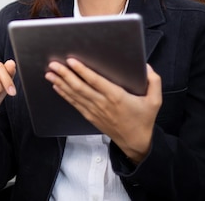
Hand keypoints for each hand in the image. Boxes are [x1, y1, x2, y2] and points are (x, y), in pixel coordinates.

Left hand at [45, 59, 161, 162]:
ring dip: (60, 83)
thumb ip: (154, 81)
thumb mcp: (155, 101)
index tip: (71, 61)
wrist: (135, 142)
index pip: (95, 81)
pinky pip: (74, 103)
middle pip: (80, 87)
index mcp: (116, 97)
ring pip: (74, 95)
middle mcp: (102, 103)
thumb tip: (147, 66)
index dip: (82, 71)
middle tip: (53, 64)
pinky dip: (64, 94)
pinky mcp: (90, 116)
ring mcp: (94, 110)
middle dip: (65, 74)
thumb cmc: (143, 120)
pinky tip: (56, 86)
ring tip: (49, 73)